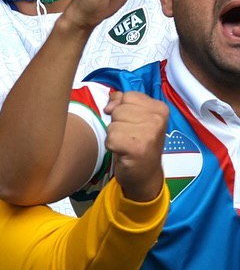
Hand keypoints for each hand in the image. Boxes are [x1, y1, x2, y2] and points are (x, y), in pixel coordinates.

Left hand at [103, 89, 167, 203]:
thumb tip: (111, 102)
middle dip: (118, 123)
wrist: (144, 174)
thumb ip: (122, 102)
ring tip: (127, 143)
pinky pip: (110, 138)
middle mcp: (157, 119)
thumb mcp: (135, 117)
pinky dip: (112, 145)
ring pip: (113, 124)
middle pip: (118, 109)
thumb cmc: (137, 142)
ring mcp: (149, 133)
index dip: (122, 108)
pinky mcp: (137, 147)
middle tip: (129, 136)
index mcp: (160, 108)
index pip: (128, 95)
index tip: (131, 123)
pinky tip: (123, 151)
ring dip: (114, 135)